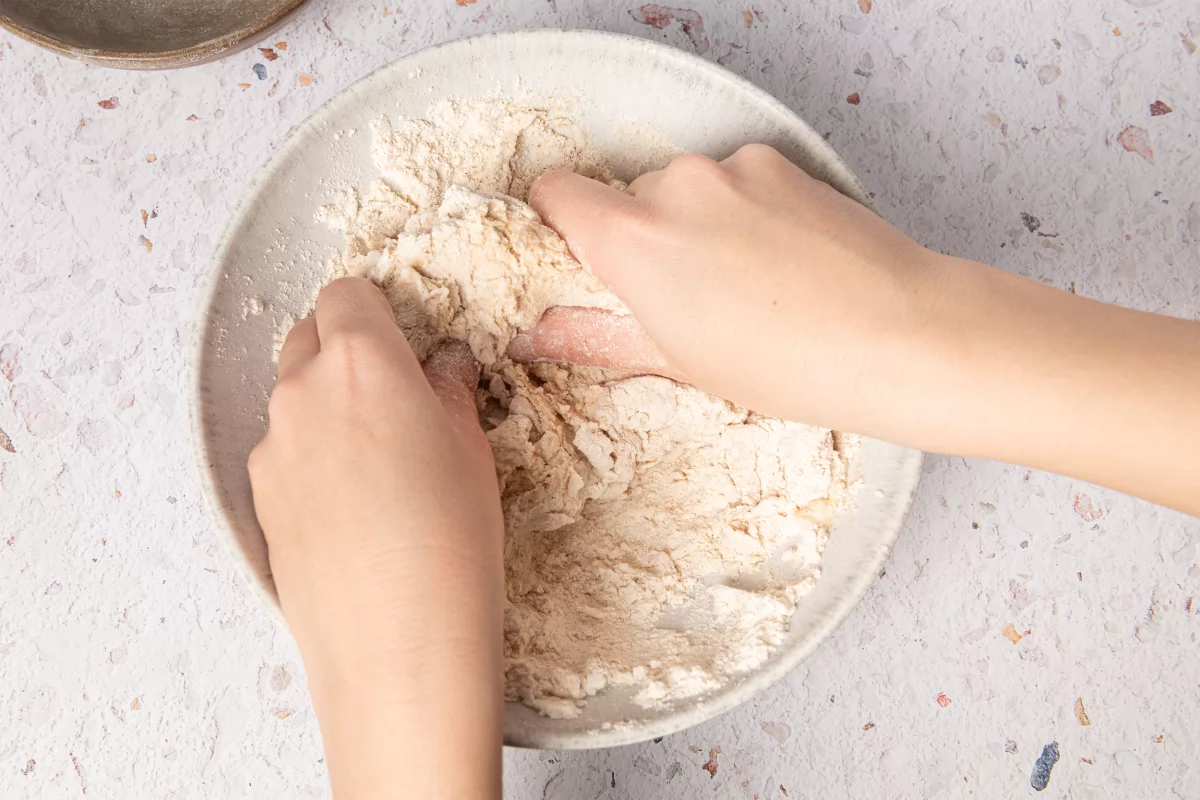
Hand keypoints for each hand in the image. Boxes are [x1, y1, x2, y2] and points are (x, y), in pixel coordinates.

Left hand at [248, 278, 502, 798]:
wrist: (397, 651)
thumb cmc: (452, 546)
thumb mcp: (473, 452)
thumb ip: (446, 391)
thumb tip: (440, 367)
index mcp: (362, 363)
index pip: (348, 293)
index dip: (377, 309)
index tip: (404, 335)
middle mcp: (302, 393)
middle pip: (309, 336)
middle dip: (348, 350)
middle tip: (397, 394)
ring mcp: (272, 448)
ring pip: (294, 397)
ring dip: (329, 405)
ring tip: (381, 462)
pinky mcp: (259, 499)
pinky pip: (284, 452)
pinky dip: (313, 456)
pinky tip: (355, 505)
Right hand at [516, 147, 1199, 516]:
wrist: (897, 334)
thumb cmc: (783, 366)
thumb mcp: (674, 362)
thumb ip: (591, 336)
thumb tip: (532, 336)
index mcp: (632, 239)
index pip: (554, 192)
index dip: (557, 223)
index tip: (578, 258)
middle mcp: (673, 186)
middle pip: (626, 197)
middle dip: (641, 239)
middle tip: (680, 298)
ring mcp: (730, 168)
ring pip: (683, 190)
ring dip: (694, 224)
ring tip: (744, 284)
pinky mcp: (776, 160)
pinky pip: (733, 180)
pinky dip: (741, 210)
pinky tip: (779, 258)